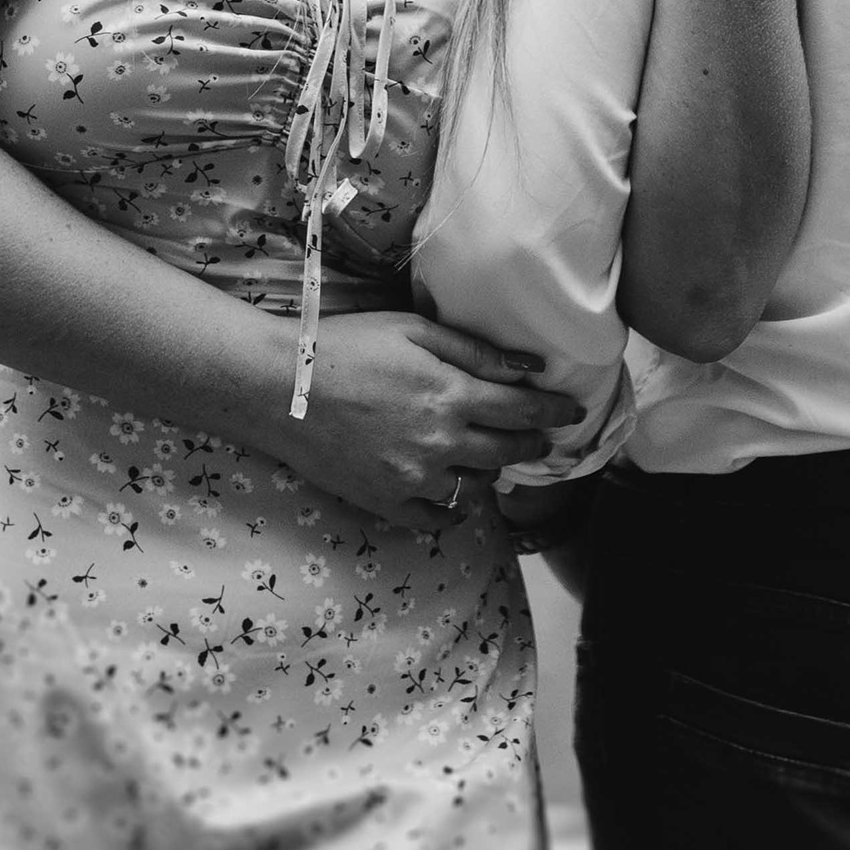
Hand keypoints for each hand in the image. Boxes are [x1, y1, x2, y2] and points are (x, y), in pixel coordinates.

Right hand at [271, 312, 582, 532]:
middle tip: (540, 440)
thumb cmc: (344, 346)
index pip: (523, 411)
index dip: (554, 412)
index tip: (571, 412)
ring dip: (487, 471)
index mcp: (449, 395)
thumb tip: (529, 367)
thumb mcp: (412, 331)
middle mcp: (440, 443)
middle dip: (531, 445)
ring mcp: (413, 479)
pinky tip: (451, 489)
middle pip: (507, 453)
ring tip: (484, 455)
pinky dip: (453, 507)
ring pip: (476, 488)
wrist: (278, 388)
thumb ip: (474, 351)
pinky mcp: (387, 502)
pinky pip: (438, 518)